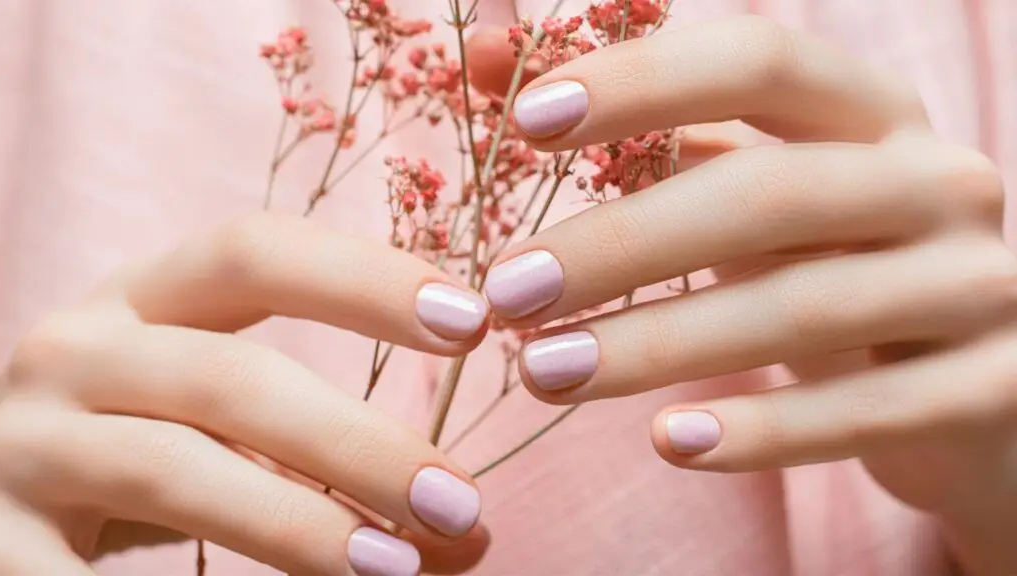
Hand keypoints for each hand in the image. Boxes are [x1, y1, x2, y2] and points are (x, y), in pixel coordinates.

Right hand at [0, 213, 489, 575]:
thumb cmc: (136, 454)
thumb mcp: (218, 427)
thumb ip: (324, 458)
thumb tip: (464, 533)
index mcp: (138, 301)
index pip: (255, 251)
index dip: (365, 277)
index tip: (473, 320)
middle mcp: (71, 352)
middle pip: (232, 378)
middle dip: (358, 443)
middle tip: (458, 502)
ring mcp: (22, 444)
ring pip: (179, 469)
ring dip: (302, 524)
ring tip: (400, 568)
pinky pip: (96, 572)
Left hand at [484, 16, 1015, 573]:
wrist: (974, 387)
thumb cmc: (833, 266)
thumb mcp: (753, 190)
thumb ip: (643, 129)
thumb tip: (488, 56)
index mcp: (872, 112)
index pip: (758, 61)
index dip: (642, 81)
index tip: (525, 122)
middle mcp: (939, 180)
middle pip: (768, 193)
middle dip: (621, 243)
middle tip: (506, 294)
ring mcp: (980, 284)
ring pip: (805, 306)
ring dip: (657, 345)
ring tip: (544, 374)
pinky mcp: (993, 386)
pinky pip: (867, 411)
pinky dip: (760, 431)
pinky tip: (667, 444)